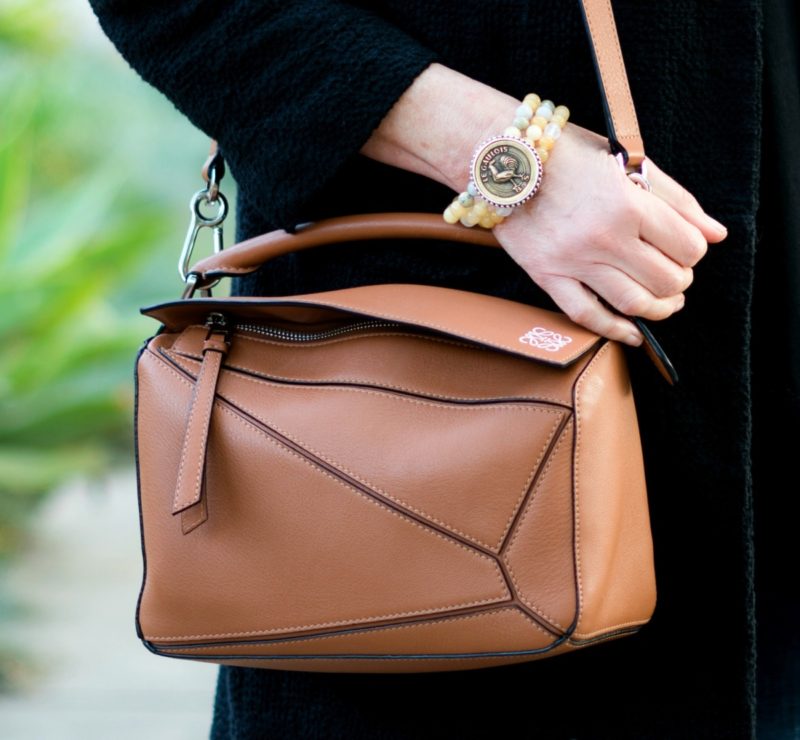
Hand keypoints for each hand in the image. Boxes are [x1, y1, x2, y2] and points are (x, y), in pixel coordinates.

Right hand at [493, 123, 727, 344]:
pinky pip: (586, 315)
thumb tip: (716, 234)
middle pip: (666, 280)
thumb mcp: (627, 162)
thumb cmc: (567, 155)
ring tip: (664, 303)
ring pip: (633, 303)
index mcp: (628, 204)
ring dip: (659, 309)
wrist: (505, 161)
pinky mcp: (548, 276)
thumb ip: (676, 199)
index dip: (694, 251)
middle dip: (680, 281)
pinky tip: (632, 332)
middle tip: (675, 274)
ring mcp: (574, 261)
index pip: (686, 246)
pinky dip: (615, 330)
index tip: (685, 247)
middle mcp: (604, 238)